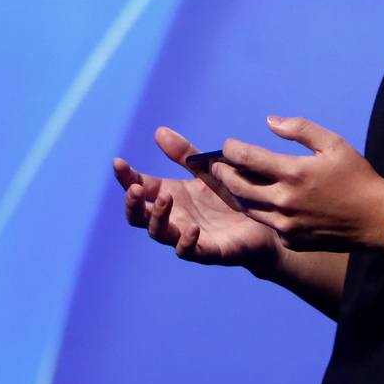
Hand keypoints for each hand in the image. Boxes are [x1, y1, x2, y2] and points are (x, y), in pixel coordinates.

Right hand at [113, 126, 282, 269]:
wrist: (265, 220)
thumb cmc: (231, 196)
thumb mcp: (207, 170)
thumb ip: (184, 155)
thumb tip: (158, 131)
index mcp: (171, 194)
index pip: (139, 186)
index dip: (126, 177)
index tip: (118, 162)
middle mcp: (174, 217)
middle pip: (139, 216)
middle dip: (132, 203)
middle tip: (135, 188)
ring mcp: (187, 236)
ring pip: (159, 233)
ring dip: (157, 217)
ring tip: (165, 198)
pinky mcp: (208, 251)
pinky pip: (189, 252)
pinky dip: (186, 242)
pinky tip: (192, 228)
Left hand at [213, 116, 383, 252]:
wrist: (377, 219)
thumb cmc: (356, 177)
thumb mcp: (333, 143)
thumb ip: (299, 129)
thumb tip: (269, 122)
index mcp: (293, 173)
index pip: (247, 158)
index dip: (231, 149)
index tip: (228, 145)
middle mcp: (285, 201)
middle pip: (238, 187)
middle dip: (224, 174)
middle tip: (218, 166)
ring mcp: (287, 225)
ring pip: (248, 209)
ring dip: (237, 194)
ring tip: (234, 182)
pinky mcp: (292, 241)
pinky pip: (267, 224)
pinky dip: (261, 212)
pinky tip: (261, 202)